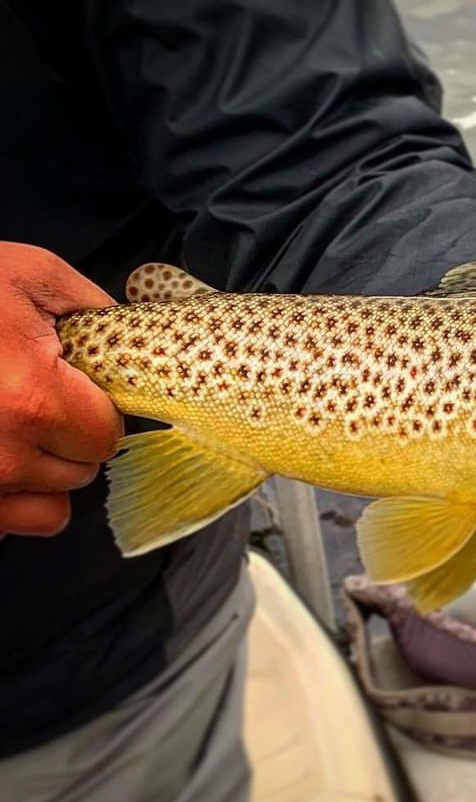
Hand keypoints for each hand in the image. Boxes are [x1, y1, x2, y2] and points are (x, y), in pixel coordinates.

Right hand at [0, 242, 122, 536]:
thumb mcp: (29, 274)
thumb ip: (94, 308)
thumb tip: (136, 336)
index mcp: (31, 397)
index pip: (105, 435)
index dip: (96, 408)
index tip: (75, 387)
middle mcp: (0, 453)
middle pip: (77, 472)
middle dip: (68, 438)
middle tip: (31, 397)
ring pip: (45, 509)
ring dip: (37, 474)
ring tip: (9, 426)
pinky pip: (3, 526)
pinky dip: (5, 502)